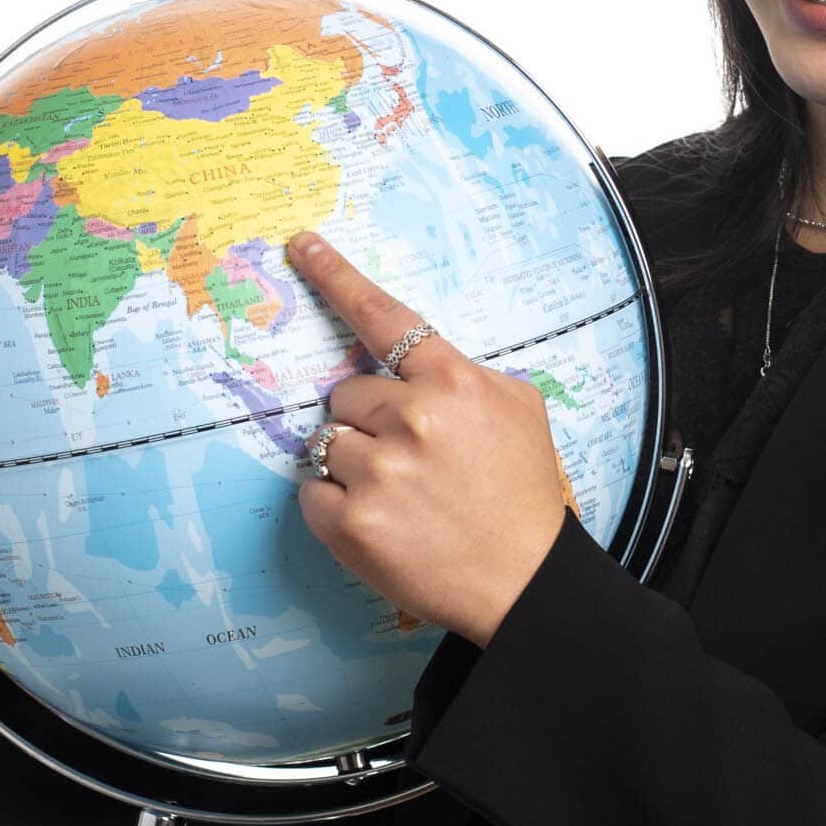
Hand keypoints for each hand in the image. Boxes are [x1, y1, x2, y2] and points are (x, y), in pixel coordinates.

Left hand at [284, 232, 573, 647]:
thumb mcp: (519, 408)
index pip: (383, 316)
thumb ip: (463, 374)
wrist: (525, 580)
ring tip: (400, 493)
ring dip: (352, 462)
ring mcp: (378, 471)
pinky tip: (380, 519)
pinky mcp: (351, 522)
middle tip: (408, 457)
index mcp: (453, 382)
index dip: (336, 276)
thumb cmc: (522, 493)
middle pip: (346, 393)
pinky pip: (312, 491)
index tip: (300, 245)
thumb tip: (411, 366)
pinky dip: (336, 504)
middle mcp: (412, 418)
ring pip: (326, 441)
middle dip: (368, 419)